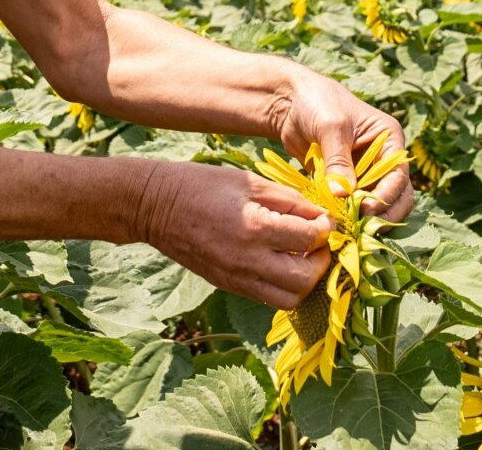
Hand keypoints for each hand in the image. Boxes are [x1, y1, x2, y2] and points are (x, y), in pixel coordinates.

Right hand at [135, 160, 332, 309]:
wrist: (155, 207)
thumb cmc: (202, 185)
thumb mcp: (249, 181)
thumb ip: (288, 200)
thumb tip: (320, 215)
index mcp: (254, 228)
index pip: (308, 239)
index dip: (325, 228)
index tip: (325, 219)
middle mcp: (247, 260)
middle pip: (305, 279)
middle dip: (321, 260)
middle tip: (318, 242)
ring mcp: (236, 278)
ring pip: (290, 299)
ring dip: (305, 280)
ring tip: (302, 257)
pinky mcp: (228, 286)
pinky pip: (268, 298)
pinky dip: (284, 285)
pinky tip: (282, 262)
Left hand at [270, 65, 415, 222]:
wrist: (291, 103)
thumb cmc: (318, 103)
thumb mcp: (331, 128)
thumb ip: (338, 161)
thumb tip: (343, 194)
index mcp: (389, 139)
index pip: (398, 174)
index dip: (386, 195)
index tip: (365, 209)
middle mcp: (382, 158)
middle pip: (397, 195)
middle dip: (382, 212)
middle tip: (362, 226)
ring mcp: (365, 172)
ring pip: (377, 204)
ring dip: (366, 218)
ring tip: (348, 227)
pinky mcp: (347, 182)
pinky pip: (353, 204)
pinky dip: (347, 214)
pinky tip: (336, 222)